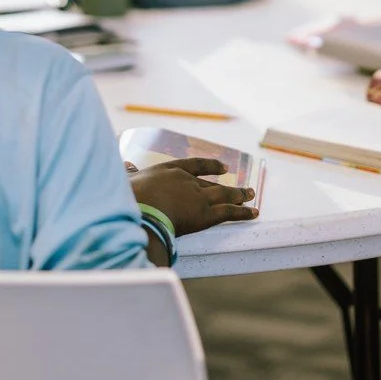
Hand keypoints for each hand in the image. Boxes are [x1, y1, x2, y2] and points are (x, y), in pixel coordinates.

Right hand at [129, 157, 257, 235]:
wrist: (138, 209)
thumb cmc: (127, 197)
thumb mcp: (126, 180)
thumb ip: (129, 172)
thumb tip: (126, 165)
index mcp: (169, 170)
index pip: (194, 165)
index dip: (210, 166)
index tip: (222, 167)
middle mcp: (187, 180)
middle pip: (212, 183)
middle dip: (228, 186)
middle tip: (243, 188)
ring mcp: (198, 196)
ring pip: (224, 195)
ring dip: (240, 195)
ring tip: (251, 195)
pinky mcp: (205, 214)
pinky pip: (229, 212)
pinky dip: (243, 212)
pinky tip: (254, 212)